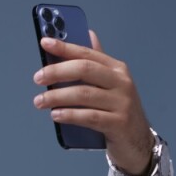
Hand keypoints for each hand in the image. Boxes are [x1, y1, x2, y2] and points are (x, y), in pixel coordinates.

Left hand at [33, 31, 153, 174]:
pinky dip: (70, 115)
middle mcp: (121, 82)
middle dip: (58, 71)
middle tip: (38, 78)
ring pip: (84, 94)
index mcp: (116, 69)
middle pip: (85, 70)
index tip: (45, 43)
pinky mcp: (118, 123)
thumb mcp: (110, 85)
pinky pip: (89, 117)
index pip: (87, 54)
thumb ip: (96, 63)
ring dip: (57, 97)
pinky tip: (55, 115)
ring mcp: (121, 103)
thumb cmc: (117, 111)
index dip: (65, 47)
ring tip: (39, 101)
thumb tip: (87, 34)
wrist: (137, 140)